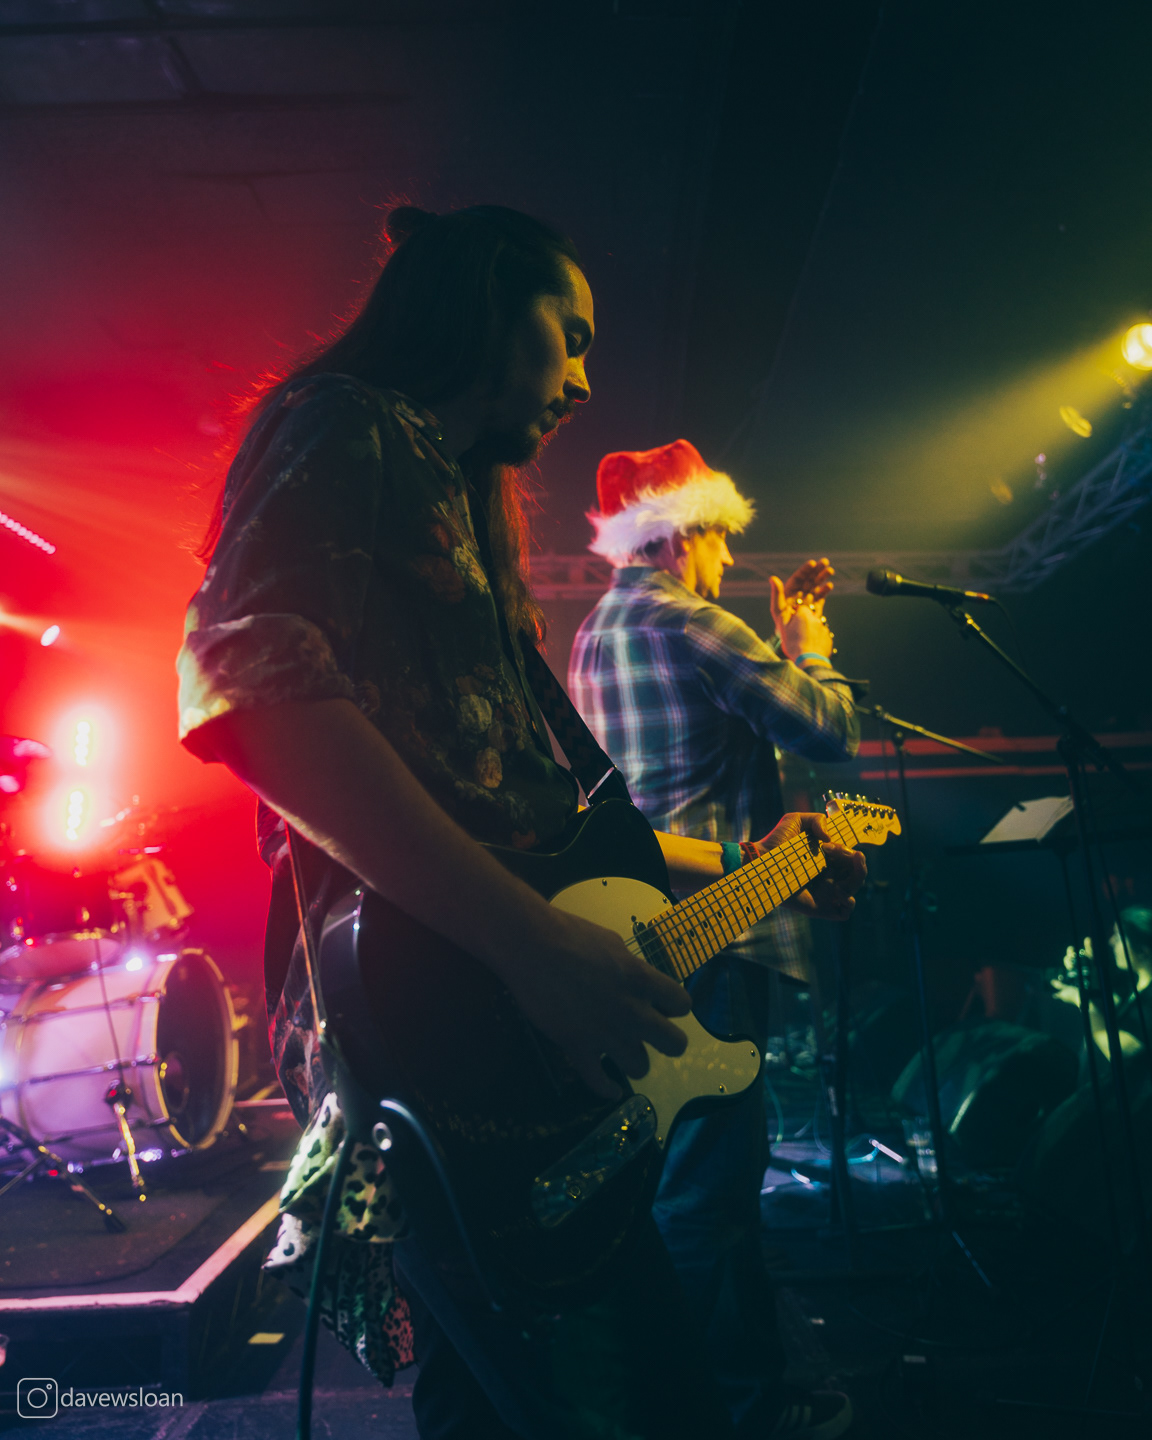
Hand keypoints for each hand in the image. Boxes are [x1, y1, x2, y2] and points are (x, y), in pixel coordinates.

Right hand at [501, 908, 690, 1099]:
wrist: (530, 946)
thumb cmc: (570, 934)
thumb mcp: (613, 943)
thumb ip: (631, 968)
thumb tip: (637, 980)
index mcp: (642, 980)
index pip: (683, 1005)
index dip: (673, 1007)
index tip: (661, 1006)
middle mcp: (632, 1011)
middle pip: (675, 1044)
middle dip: (668, 1042)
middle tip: (652, 1035)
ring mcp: (606, 1033)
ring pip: (641, 1067)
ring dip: (635, 1061)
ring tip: (624, 1054)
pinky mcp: (578, 1047)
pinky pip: (598, 1081)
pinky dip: (606, 1088)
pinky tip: (610, 1089)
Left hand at [747, 812, 865, 921]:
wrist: (761, 862)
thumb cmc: (776, 841)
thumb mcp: (796, 820)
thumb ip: (817, 819)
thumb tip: (830, 838)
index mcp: (828, 857)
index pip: (852, 857)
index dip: (849, 851)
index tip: (830, 845)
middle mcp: (830, 874)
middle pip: (858, 873)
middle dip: (858, 865)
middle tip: (845, 857)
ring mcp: (826, 891)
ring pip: (855, 890)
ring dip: (855, 881)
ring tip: (840, 879)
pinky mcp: (821, 907)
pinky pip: (845, 912)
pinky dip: (848, 903)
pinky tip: (837, 893)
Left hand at [770, 560, 834, 661]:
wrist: (810, 656)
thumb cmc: (797, 638)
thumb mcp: (788, 616)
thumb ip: (784, 598)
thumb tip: (772, 579)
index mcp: (783, 606)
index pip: (792, 584)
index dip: (802, 573)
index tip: (812, 564)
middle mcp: (793, 607)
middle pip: (803, 585)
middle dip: (814, 573)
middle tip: (825, 562)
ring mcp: (805, 612)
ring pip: (812, 591)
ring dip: (821, 580)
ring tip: (830, 570)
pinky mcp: (814, 617)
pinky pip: (819, 601)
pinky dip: (823, 592)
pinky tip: (829, 585)